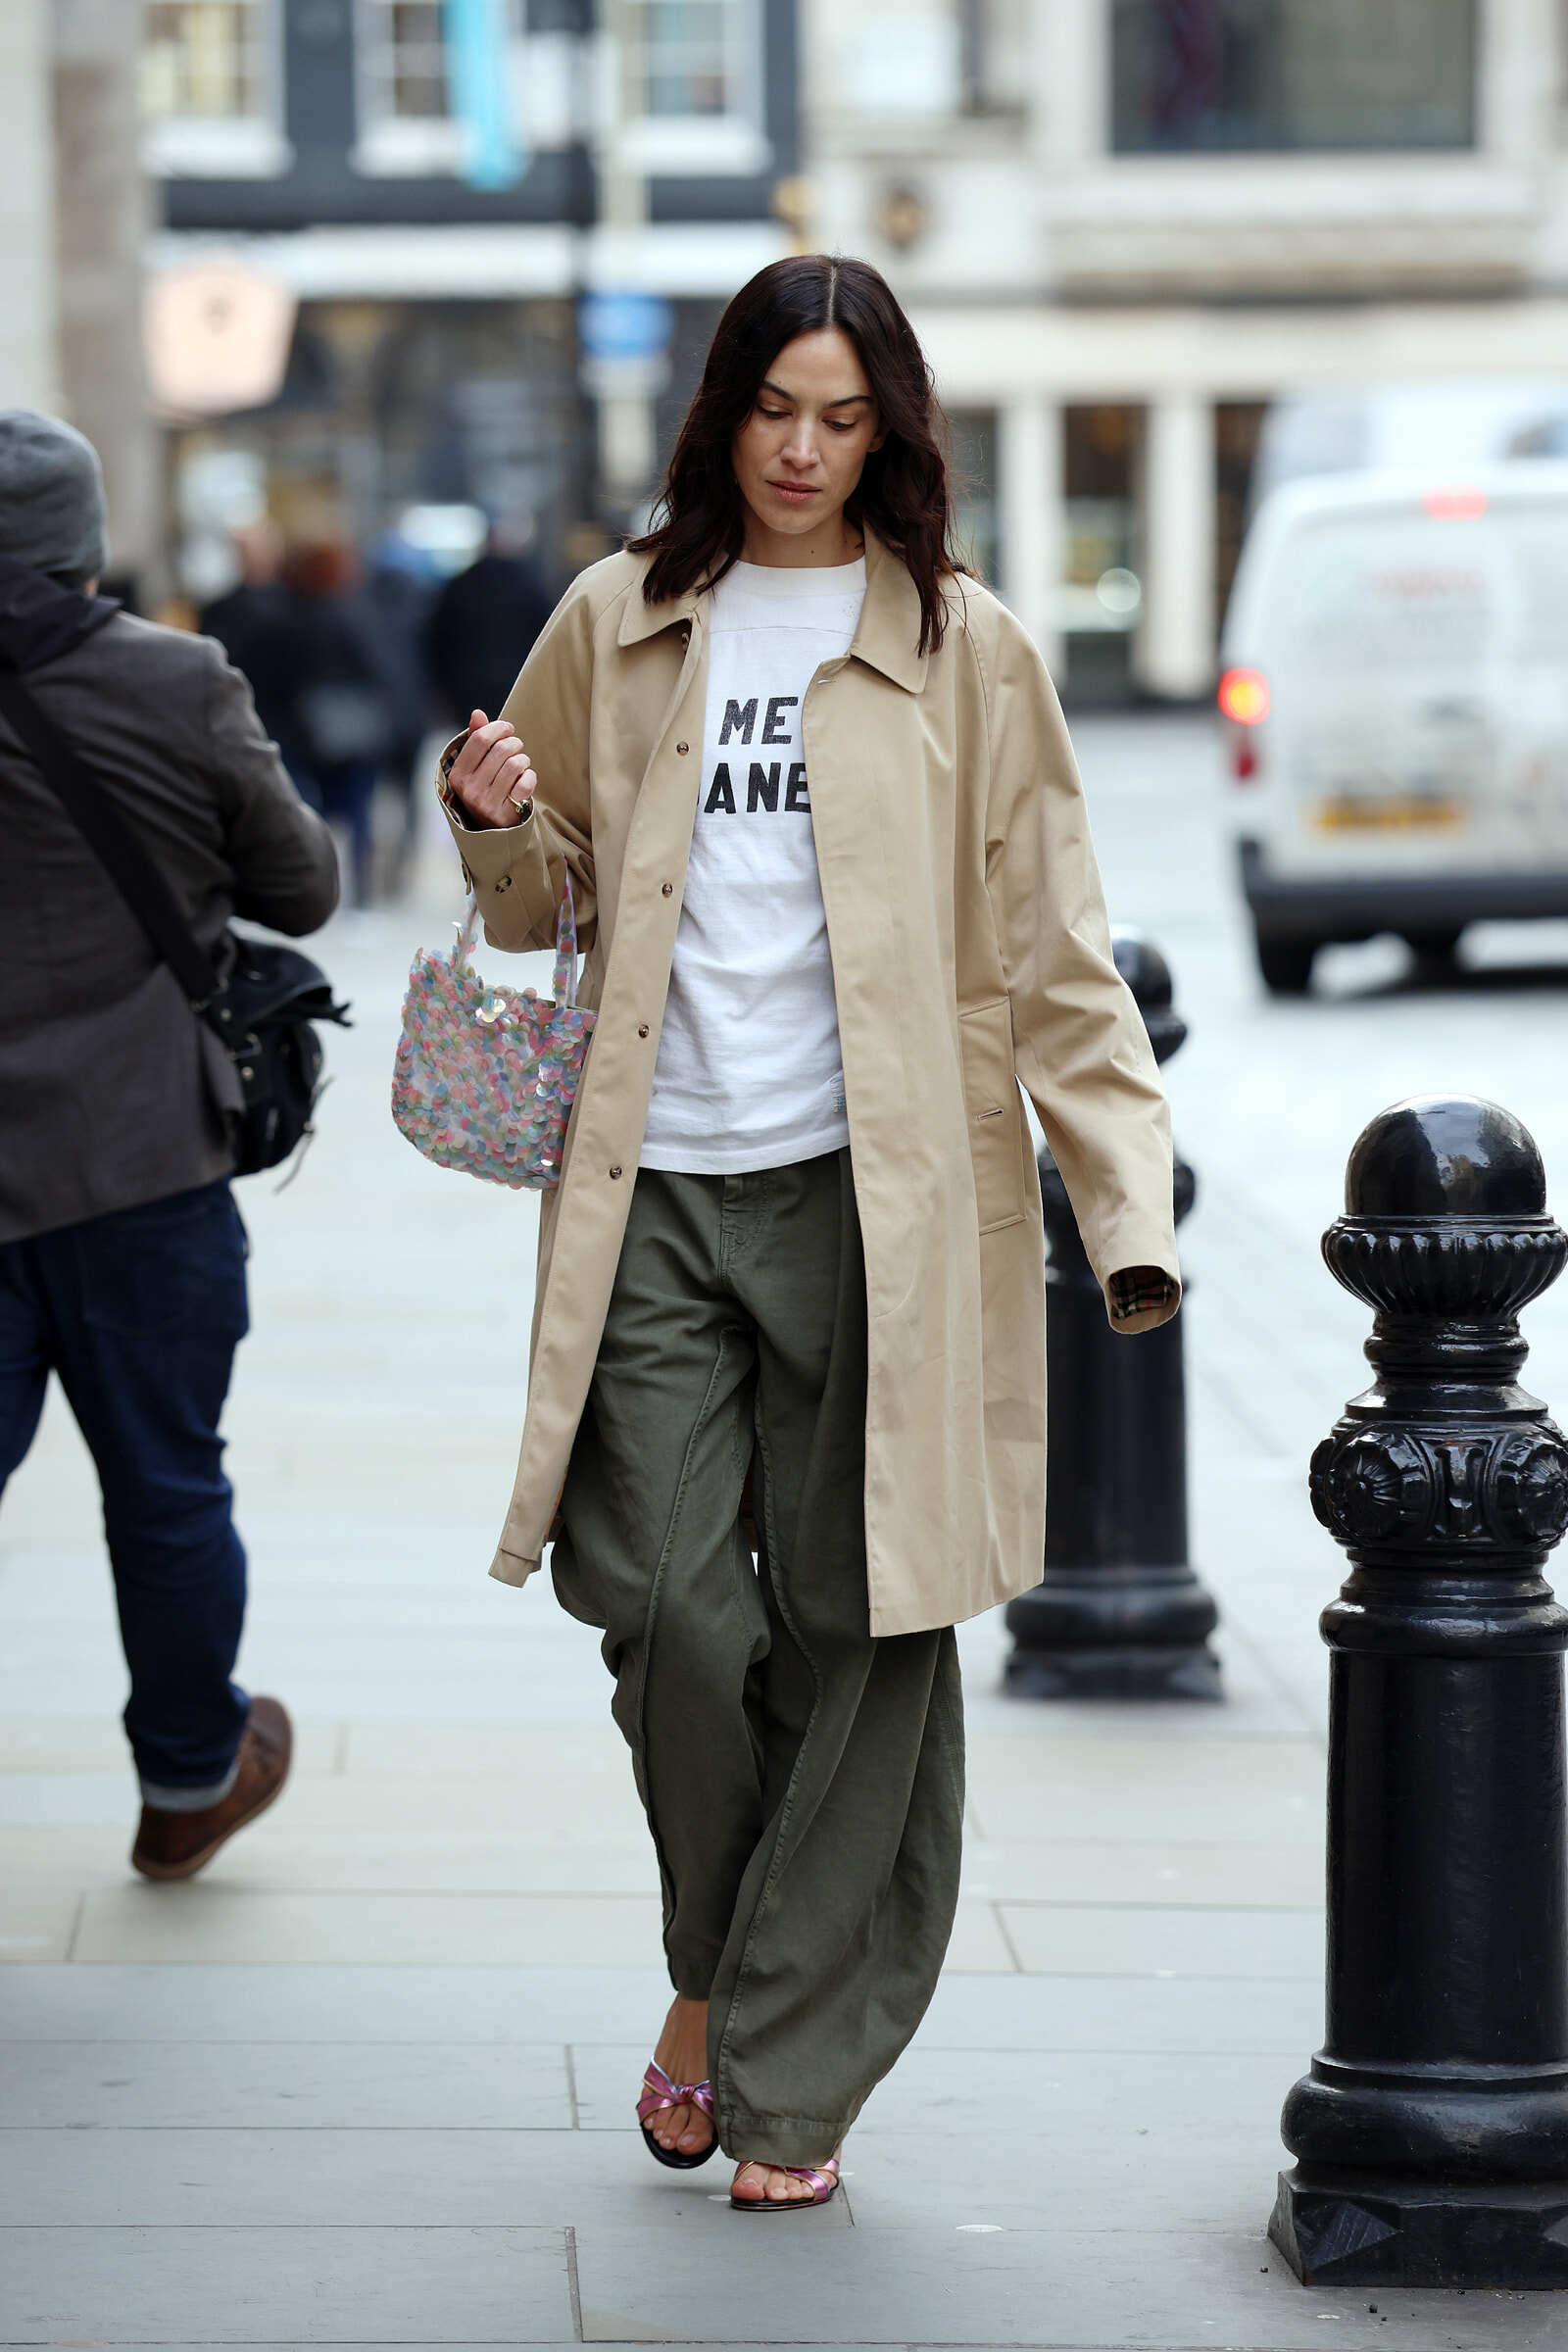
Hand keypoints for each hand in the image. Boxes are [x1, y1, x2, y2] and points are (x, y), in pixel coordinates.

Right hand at [446, 709, 536, 829]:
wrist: (492, 829)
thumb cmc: (484, 789)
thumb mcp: (474, 767)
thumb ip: (475, 739)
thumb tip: (478, 713)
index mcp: (458, 775)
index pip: (479, 739)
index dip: (497, 728)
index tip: (508, 728)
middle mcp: (469, 790)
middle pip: (500, 750)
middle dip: (514, 743)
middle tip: (517, 747)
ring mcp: (487, 804)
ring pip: (515, 765)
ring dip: (523, 759)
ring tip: (521, 763)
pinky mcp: (505, 814)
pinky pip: (525, 783)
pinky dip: (530, 777)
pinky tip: (525, 779)